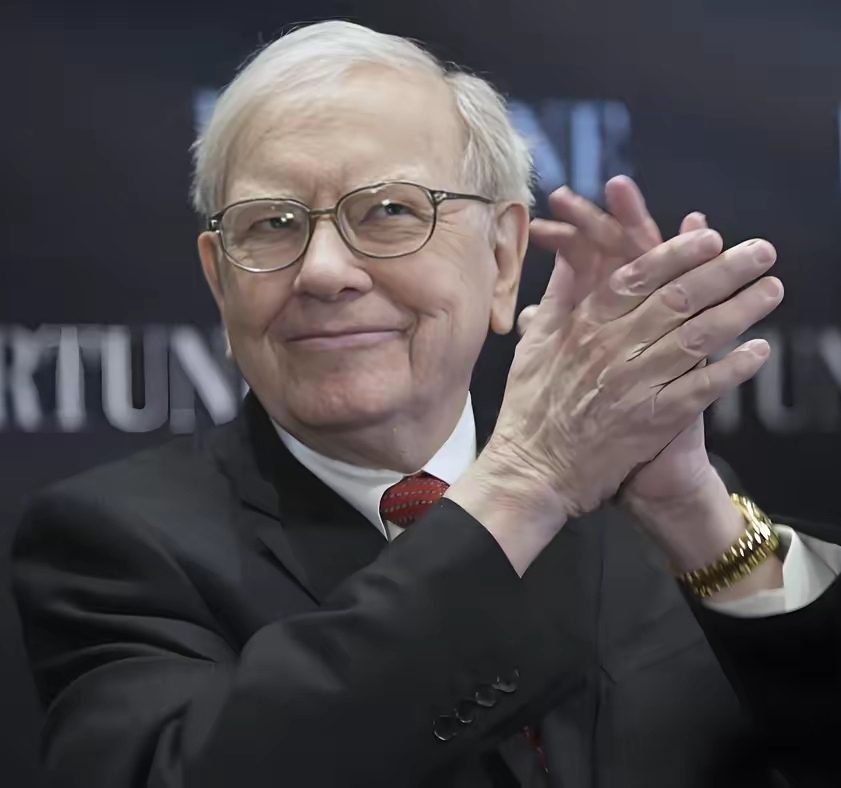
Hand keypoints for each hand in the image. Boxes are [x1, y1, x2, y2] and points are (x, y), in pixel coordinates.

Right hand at [521, 179, 727, 511]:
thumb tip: (571, 250)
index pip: (636, 278)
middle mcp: (611, 350)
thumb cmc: (530, 406)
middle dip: (724, 271)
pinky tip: (759, 351)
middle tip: (760, 251)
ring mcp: (634, 385)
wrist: (532, 470)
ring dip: (739, 311)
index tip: (709, 236)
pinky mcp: (652, 421)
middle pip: (677, 300)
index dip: (676, 254)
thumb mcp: (533, 342)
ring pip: (696, 339)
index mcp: (584, 327)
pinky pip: (700, 390)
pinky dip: (732, 369)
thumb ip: (558, 294)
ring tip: (771, 289)